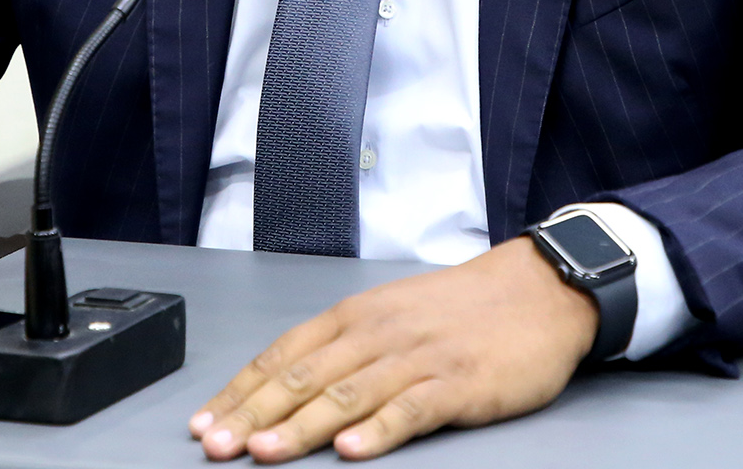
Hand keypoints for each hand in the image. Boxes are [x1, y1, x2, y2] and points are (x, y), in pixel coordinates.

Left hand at [189, 237, 596, 461]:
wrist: (536, 290)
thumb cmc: (460, 308)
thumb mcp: (390, 314)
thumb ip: (342, 348)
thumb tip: (285, 387)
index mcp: (355, 316)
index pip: (284, 357)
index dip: (241, 392)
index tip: (206, 422)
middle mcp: (377, 334)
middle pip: (303, 378)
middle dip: (253, 415)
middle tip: (215, 445)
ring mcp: (417, 359)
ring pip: (347, 395)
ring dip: (300, 427)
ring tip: (264, 453)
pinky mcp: (458, 384)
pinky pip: (410, 409)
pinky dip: (378, 431)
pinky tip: (352, 452)